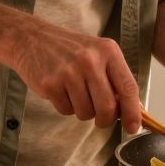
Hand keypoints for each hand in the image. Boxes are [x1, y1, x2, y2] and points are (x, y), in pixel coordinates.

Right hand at [8, 17, 141, 133]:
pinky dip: (66, 107)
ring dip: (83, 111)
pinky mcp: (50, 84)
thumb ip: (114, 78)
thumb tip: (132, 110)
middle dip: (105, 119)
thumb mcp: (97, 53)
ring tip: (75, 94)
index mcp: (108, 51)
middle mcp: (90, 60)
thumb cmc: (69, 49)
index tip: (133, 127)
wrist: (31, 39)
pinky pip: (66, 111)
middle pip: (107, 107)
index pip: (128, 87)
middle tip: (100, 118)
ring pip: (86, 113)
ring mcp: (69, 72)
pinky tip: (61, 91)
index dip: (133, 112)